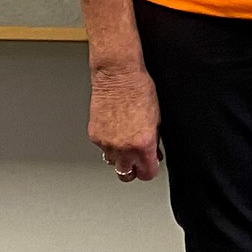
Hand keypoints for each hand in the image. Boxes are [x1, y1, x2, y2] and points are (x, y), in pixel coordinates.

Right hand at [89, 65, 161, 181]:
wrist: (117, 76)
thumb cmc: (140, 90)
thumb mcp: (157, 118)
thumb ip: (154, 140)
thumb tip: (154, 153)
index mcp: (142, 144)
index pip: (147, 173)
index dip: (150, 170)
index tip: (151, 165)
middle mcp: (123, 147)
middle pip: (126, 175)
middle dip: (133, 169)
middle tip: (138, 160)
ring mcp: (106, 143)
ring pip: (112, 162)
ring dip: (119, 157)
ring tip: (125, 142)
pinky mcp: (94, 136)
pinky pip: (102, 148)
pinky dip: (109, 144)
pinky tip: (115, 130)